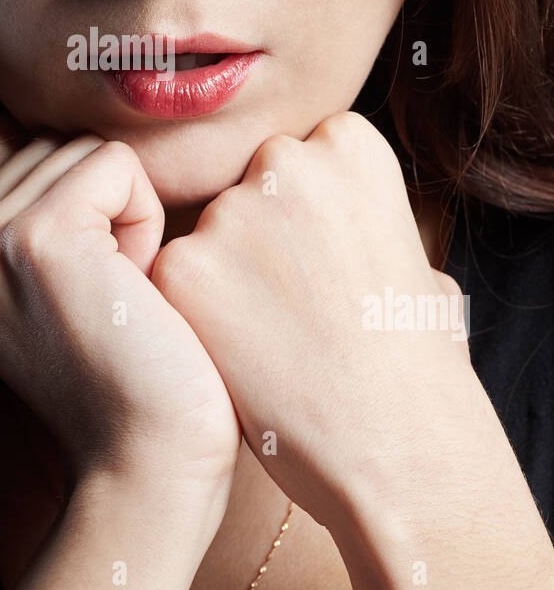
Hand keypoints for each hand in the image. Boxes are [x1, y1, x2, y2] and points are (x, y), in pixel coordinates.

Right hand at [0, 116, 241, 511]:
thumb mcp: (47, 284)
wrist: (150, 464)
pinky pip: (117, 164)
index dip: (73, 197)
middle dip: (100, 207)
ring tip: (118, 298)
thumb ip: (24, 205)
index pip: (7, 142)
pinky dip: (147, 219)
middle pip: (49, 141)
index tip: (85, 287)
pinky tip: (136, 290)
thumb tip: (45, 122)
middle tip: (107, 301)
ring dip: (126, 213)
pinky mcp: (36, 238)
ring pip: (84, 148)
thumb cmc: (125, 374)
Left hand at [150, 111, 473, 534]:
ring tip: (276, 341)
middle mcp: (286, 162)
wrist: (398, 444)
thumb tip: (330, 219)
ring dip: (223, 278)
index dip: (310, 222)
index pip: (300, 159)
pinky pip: (172, 280)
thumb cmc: (417, 361)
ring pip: (206, 235)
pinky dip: (194, 318)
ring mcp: (230, 213)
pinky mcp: (182, 269)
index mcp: (349, 145)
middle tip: (297, 306)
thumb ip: (357, 214)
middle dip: (259, 238)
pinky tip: (243, 357)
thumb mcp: (412, 252)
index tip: (332, 267)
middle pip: (247, 188)